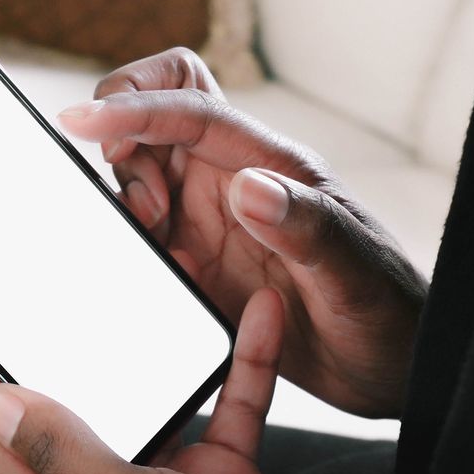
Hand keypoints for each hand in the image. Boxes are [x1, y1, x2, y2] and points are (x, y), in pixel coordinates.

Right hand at [58, 48, 427, 416]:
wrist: (392, 369)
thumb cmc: (390, 314)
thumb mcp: (355, 276)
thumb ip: (307, 228)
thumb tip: (246, 185)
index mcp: (272, 165)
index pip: (191, 106)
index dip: (133, 105)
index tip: (81, 122)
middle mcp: (236, 182)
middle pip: (154, 120)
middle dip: (124, 144)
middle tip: (147, 213)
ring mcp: (214, 223)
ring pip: (140, 174)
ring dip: (125, 199)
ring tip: (159, 246)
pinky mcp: (199, 264)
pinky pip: (144, 234)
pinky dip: (129, 243)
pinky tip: (158, 275)